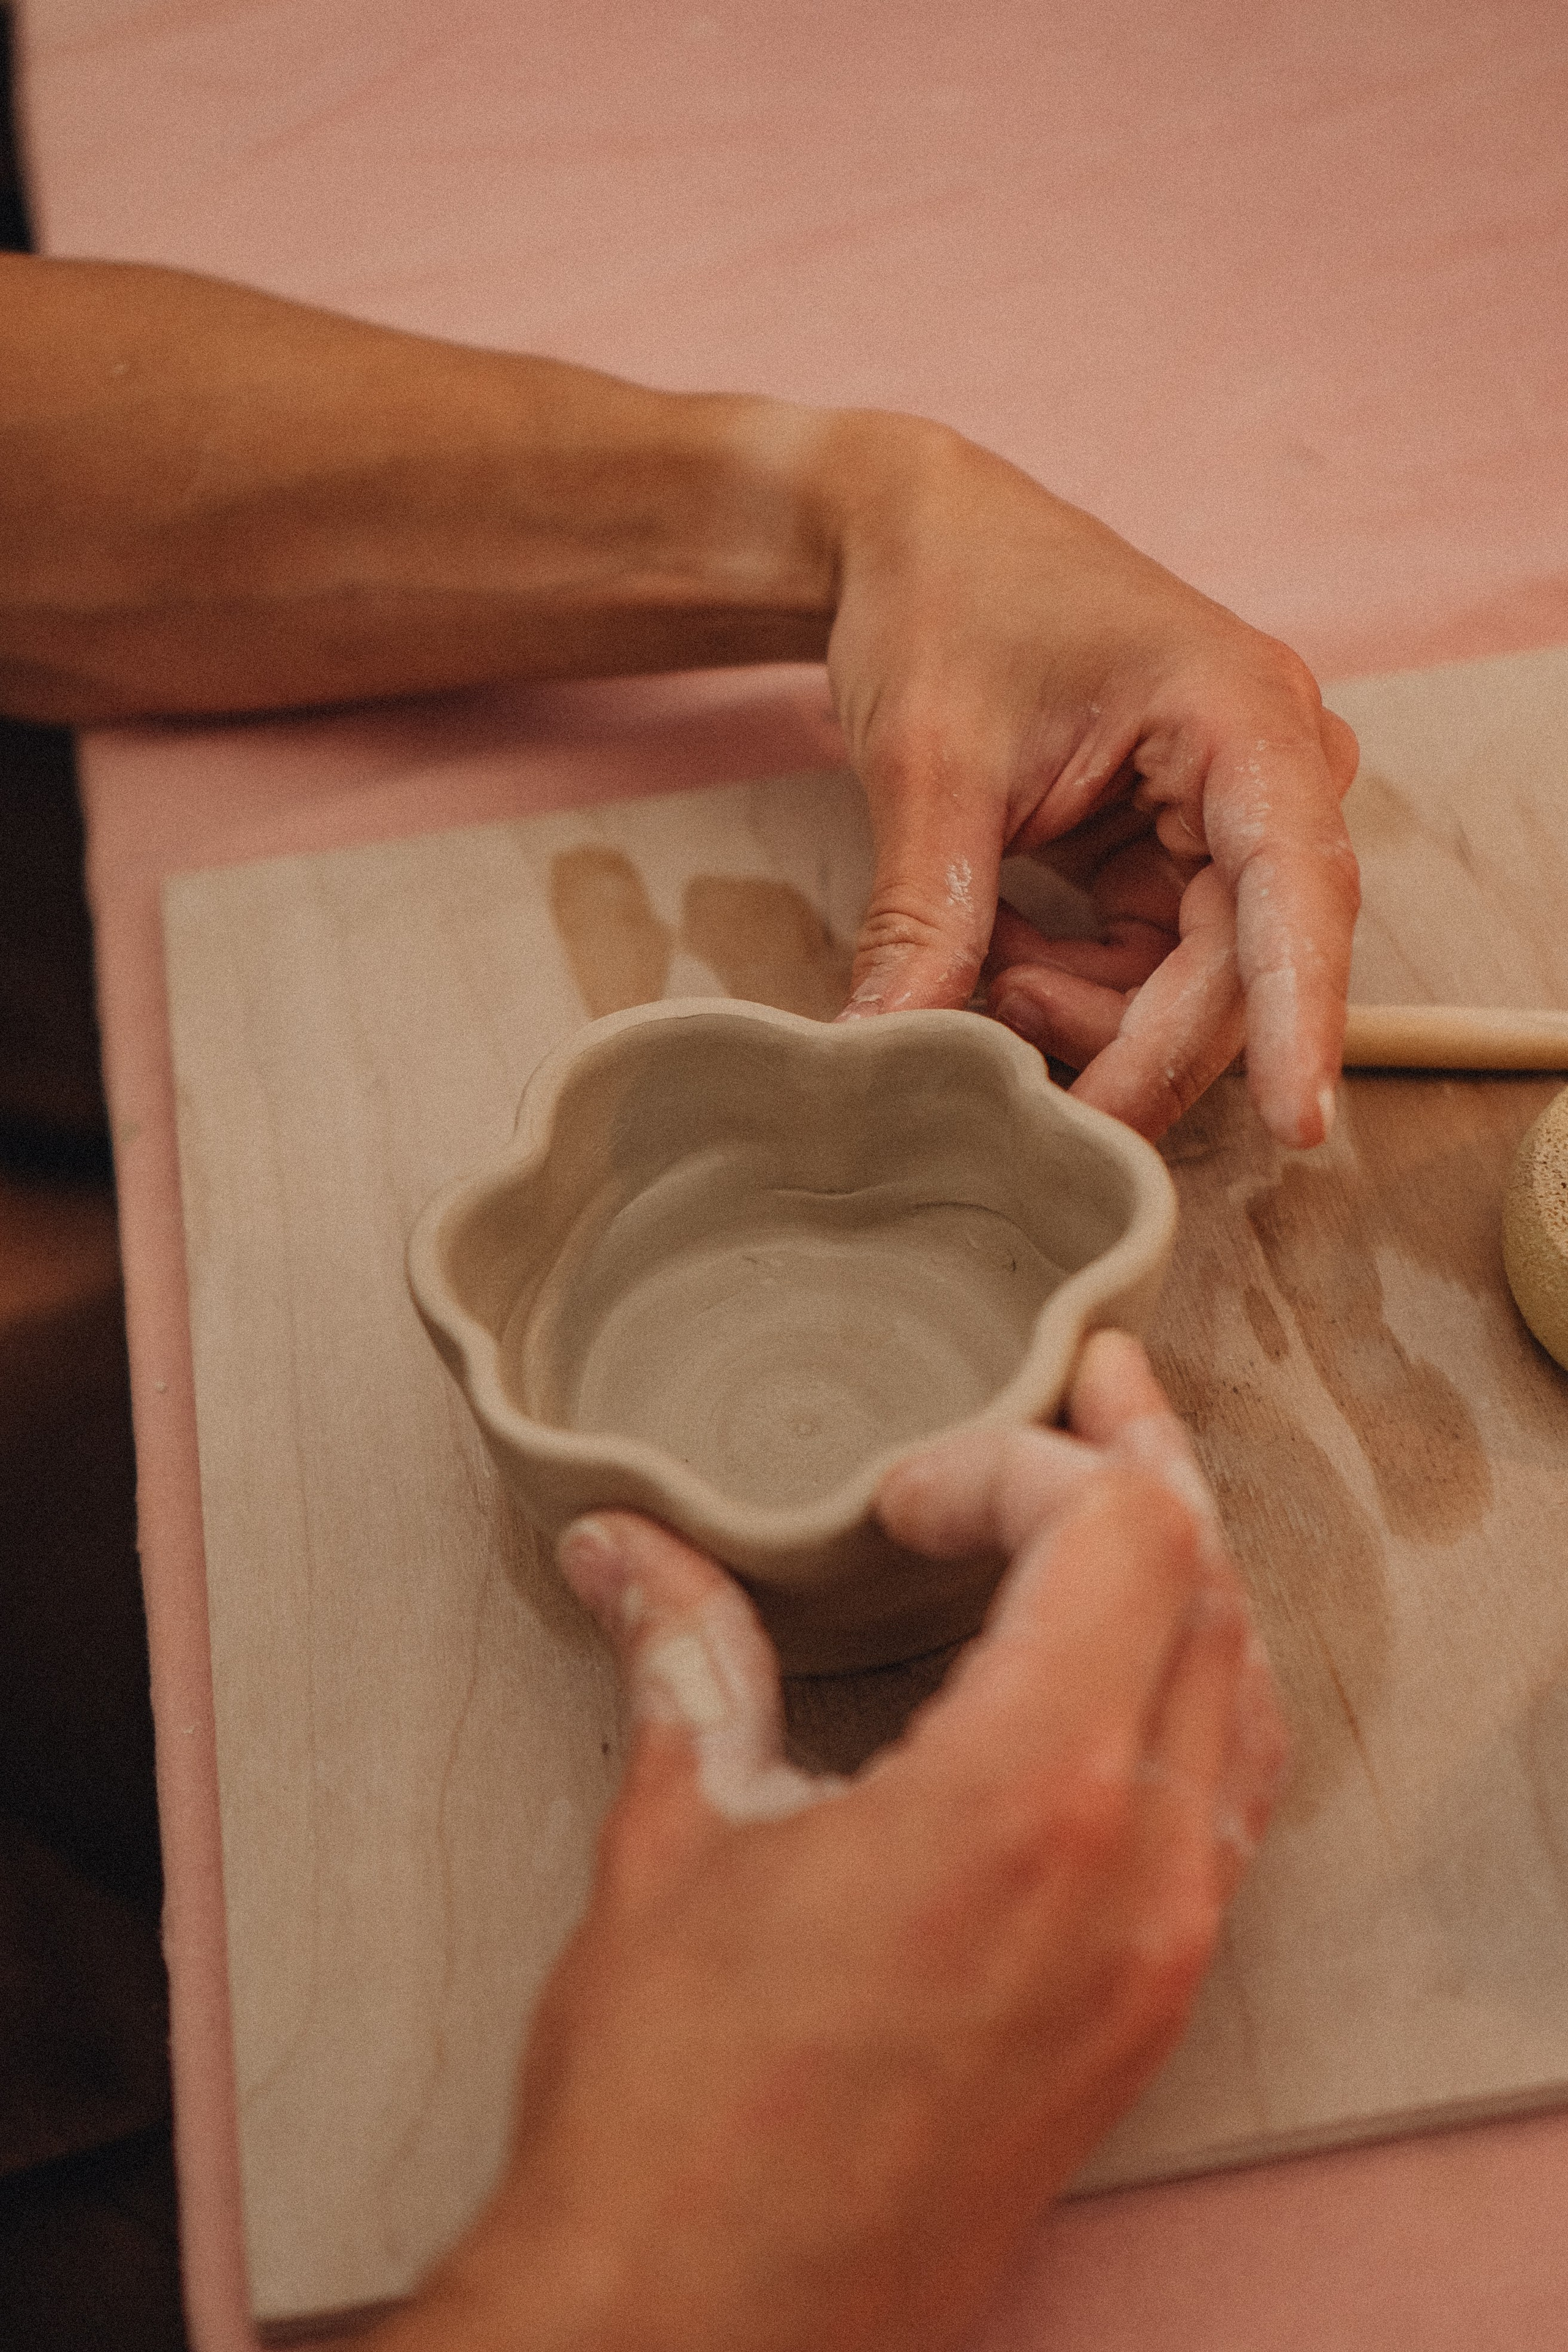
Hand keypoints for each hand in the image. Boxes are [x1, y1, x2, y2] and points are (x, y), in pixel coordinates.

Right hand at [381, 1336, 1284, 2351]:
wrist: (707, 2333)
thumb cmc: (677, 2107)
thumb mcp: (676, 1846)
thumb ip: (682, 1660)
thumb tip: (625, 1548)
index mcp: (1027, 1801)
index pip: (1117, 1533)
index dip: (1015, 1463)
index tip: (902, 1497)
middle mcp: (1136, 1871)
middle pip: (1207, 1591)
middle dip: (1143, 1467)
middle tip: (1088, 1388)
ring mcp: (1160, 1952)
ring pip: (1241, 1695)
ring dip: (1187, 1577)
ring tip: (1120, 1498)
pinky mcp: (1146, 2014)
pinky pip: (1227, 1803)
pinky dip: (1192, 1695)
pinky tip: (1122, 1672)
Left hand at [821, 417, 1359, 1144]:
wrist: (907, 540)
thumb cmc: (940, 603)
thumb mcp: (929, 762)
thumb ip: (926, 914)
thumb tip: (886, 1051)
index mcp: (1242, 719)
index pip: (1297, 891)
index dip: (1299, 1015)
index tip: (1299, 1120)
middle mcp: (1266, 774)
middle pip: (1238, 969)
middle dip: (1129, 1047)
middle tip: (1021, 1098)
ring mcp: (1225, 820)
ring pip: (1188, 990)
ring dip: (1081, 1017)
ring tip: (975, 973)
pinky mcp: (1173, 857)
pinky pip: (1142, 971)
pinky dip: (1063, 987)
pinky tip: (993, 953)